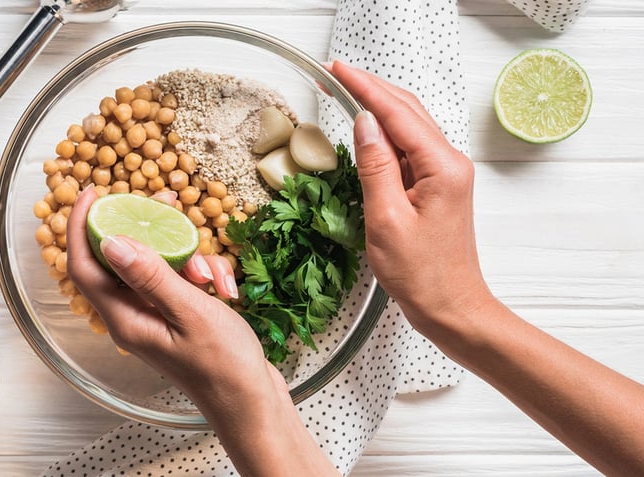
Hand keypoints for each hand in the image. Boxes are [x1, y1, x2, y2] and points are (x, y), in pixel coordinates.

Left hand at [66, 187, 287, 420]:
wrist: (253, 405)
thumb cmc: (223, 368)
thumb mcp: (189, 313)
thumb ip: (150, 276)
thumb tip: (110, 241)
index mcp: (124, 319)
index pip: (85, 265)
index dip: (82, 226)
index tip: (93, 190)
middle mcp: (133, 316)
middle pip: (123, 257)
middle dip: (148, 228)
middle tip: (167, 202)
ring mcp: (157, 316)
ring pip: (160, 264)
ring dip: (189, 257)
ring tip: (211, 276)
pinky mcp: (179, 316)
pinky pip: (182, 280)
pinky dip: (204, 274)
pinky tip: (225, 288)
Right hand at [328, 61, 493, 332]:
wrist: (451, 307)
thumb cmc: (421, 274)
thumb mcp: (386, 219)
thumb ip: (376, 166)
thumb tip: (364, 123)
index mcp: (442, 167)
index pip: (397, 113)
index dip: (364, 87)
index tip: (337, 70)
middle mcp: (450, 163)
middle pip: (408, 110)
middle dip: (371, 88)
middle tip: (335, 75)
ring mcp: (446, 174)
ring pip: (410, 127)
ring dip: (379, 107)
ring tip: (346, 91)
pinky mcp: (438, 187)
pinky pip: (410, 149)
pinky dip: (386, 134)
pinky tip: (368, 130)